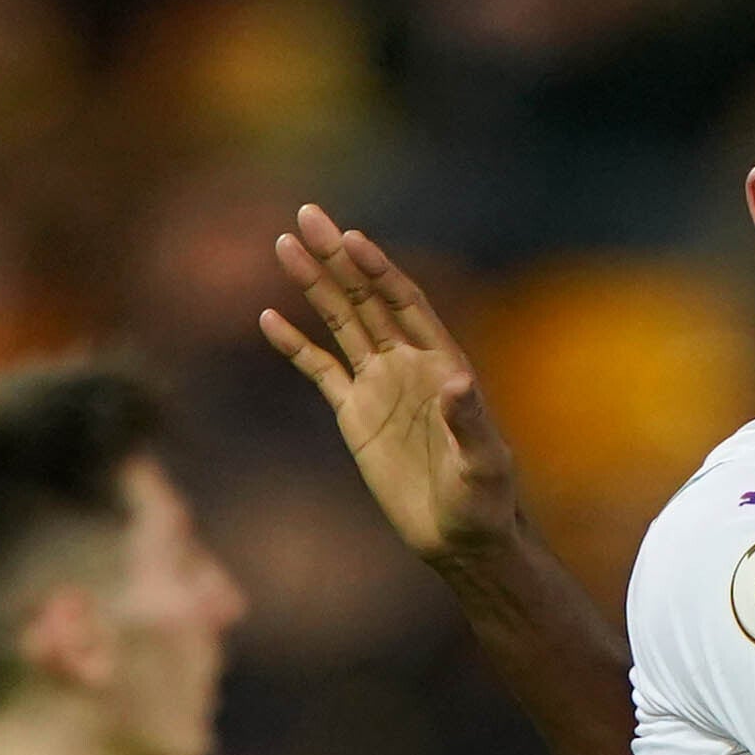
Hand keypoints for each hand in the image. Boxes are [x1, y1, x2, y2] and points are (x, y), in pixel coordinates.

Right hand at [261, 205, 524, 568]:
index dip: (380, 271)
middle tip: (304, 215)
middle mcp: (409, 366)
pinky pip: (321, 370)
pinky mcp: (356, 415)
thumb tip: (458, 382)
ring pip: (341, 324)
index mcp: (442, 366)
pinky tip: (269, 318)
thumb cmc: (485, 502)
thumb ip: (470, 422)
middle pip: (367, 300)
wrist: (461, 539)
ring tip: (284, 244)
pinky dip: (296, 345)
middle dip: (337, 259)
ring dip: (314, 286)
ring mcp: (381, 387)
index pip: (406, 304)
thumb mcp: (483, 465)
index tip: (351, 238)